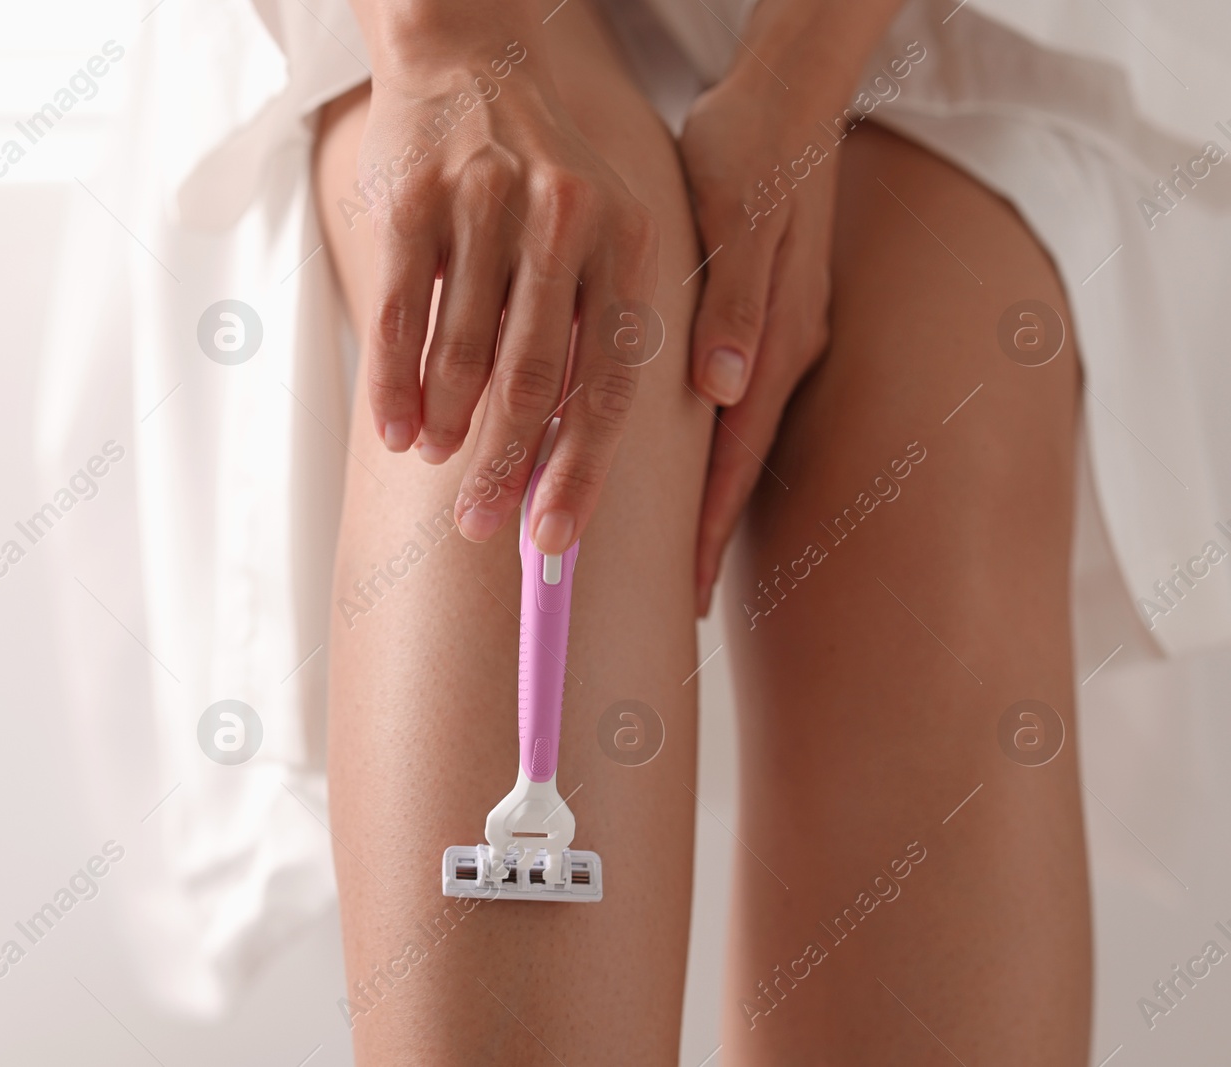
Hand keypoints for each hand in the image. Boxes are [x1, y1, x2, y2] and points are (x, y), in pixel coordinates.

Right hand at [354, 44, 657, 553]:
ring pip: (462, 354)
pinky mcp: (415, 202)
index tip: (552, 540)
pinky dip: (394, 387)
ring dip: (446, 426)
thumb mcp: (597, 236)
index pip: (609, 379)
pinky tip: (394, 431)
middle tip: (479, 527)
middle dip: (502, 467)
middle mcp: (564, 222)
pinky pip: (401, 320)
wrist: (470, 57)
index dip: (580, 469)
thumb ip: (591, 330)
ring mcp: (485, 207)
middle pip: (533, 380)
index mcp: (626, 240)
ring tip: (437, 459)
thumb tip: (563, 462)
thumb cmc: (538, 177)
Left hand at [680, 76, 837, 613]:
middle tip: (676, 602)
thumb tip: (727, 389)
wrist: (787, 94)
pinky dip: (703, 446)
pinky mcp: (761, 318)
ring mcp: (773, 337)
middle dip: (705, 534)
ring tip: (673, 555)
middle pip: (735, 465)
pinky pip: (729, 403)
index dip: (708, 527)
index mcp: (774, 337)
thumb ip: (736, 304)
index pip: (735, 457)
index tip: (685, 592)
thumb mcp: (740, 216)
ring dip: (702, 498)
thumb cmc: (751, 148)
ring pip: (731, 440)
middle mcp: (779, 350)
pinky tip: (676, 464)